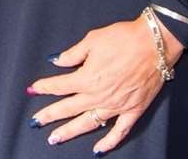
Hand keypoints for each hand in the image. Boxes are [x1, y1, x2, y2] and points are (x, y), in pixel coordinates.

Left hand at [26, 15, 183, 151]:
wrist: (155, 44)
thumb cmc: (124, 38)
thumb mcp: (93, 40)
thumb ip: (72, 54)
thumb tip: (56, 61)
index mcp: (87, 78)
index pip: (59, 86)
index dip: (44, 87)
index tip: (33, 89)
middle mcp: (99, 96)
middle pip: (68, 109)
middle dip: (49, 115)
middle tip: (35, 122)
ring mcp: (116, 106)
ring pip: (88, 123)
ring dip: (70, 132)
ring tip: (55, 138)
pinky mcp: (133, 110)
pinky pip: (119, 131)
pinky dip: (109, 142)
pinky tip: (98, 149)